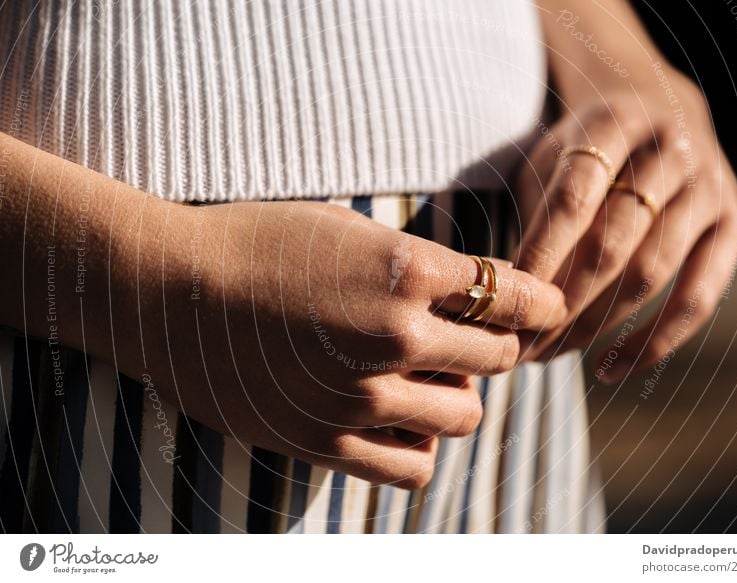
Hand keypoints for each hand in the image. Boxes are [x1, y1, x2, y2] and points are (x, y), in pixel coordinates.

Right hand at [133, 201, 566, 487]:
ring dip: (461, 394)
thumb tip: (470, 293)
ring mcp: (361, 397)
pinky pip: (414, 466)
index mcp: (404, 271)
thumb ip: (416, 263)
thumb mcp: (346, 229)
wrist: (169, 290)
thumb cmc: (257, 243)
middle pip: (499, 357)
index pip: (512, 294)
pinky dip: (422, 443)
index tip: (542, 306)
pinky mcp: (326, 441)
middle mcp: (394, 336)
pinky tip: (399, 419)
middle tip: (470, 335)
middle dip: (495, 344)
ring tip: (429, 378)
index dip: (539, 300)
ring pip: (465, 415)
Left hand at [513, 72, 736, 381]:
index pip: (574, 199)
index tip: (511, 302)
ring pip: (651, 273)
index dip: (541, 256)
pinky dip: (654, 342)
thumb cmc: (586, 149)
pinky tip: (608, 368)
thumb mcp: (550, 157)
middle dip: (563, 302)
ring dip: (596, 326)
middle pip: (613, 242)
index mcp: (615, 123)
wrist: (660, 113)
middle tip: (524, 341)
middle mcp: (671, 150)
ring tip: (551, 354)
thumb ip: (537, 213)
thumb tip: (512, 294)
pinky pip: (698, 298)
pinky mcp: (733, 225)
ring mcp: (708, 188)